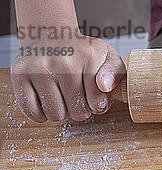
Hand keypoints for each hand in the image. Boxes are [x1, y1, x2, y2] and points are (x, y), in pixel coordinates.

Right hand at [11, 35, 125, 122]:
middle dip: (81, 110)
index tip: (95, 95)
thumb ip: (115, 73)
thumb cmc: (83, 53)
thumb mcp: (109, 58)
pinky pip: (31, 111)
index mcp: (89, 58)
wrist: (52, 36)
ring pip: (55, 115)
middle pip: (78, 113)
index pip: (97, 104)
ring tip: (63, 96)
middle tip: (78, 95)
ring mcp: (38, 68)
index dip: (98, 105)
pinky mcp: (19, 75)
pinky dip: (40, 114)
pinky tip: (47, 101)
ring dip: (61, 112)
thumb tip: (104, 86)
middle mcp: (62, 63)